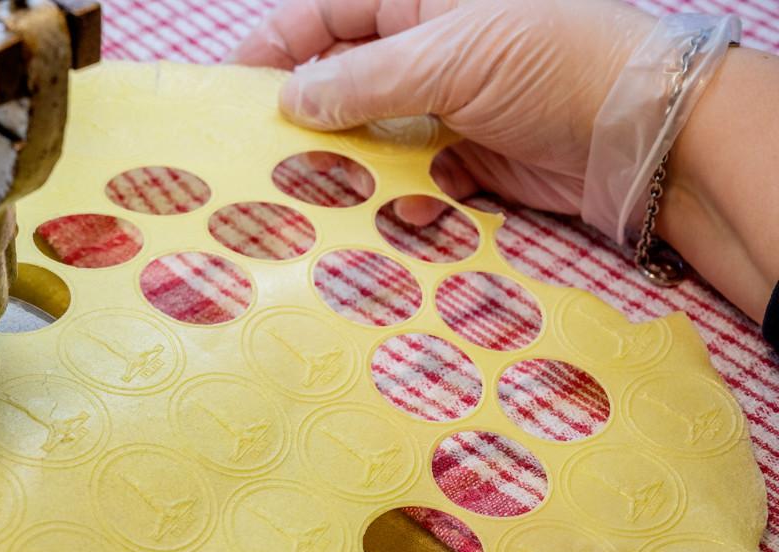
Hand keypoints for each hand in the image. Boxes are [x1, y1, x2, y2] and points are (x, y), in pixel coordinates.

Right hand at [231, 0, 654, 223]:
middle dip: (307, 121)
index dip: (276, 48)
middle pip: (343, 81)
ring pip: (373, 137)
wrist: (641, 130)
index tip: (230, 88)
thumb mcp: (445, 58)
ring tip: (317, 198)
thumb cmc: (547, 63)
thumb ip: (360, 81)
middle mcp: (430, 47)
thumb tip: (289, 100)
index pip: (327, 14)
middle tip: (262, 159)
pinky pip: (413, 177)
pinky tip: (402, 213)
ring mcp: (449, 104)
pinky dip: (403, 198)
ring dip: (350, 169)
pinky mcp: (468, 156)